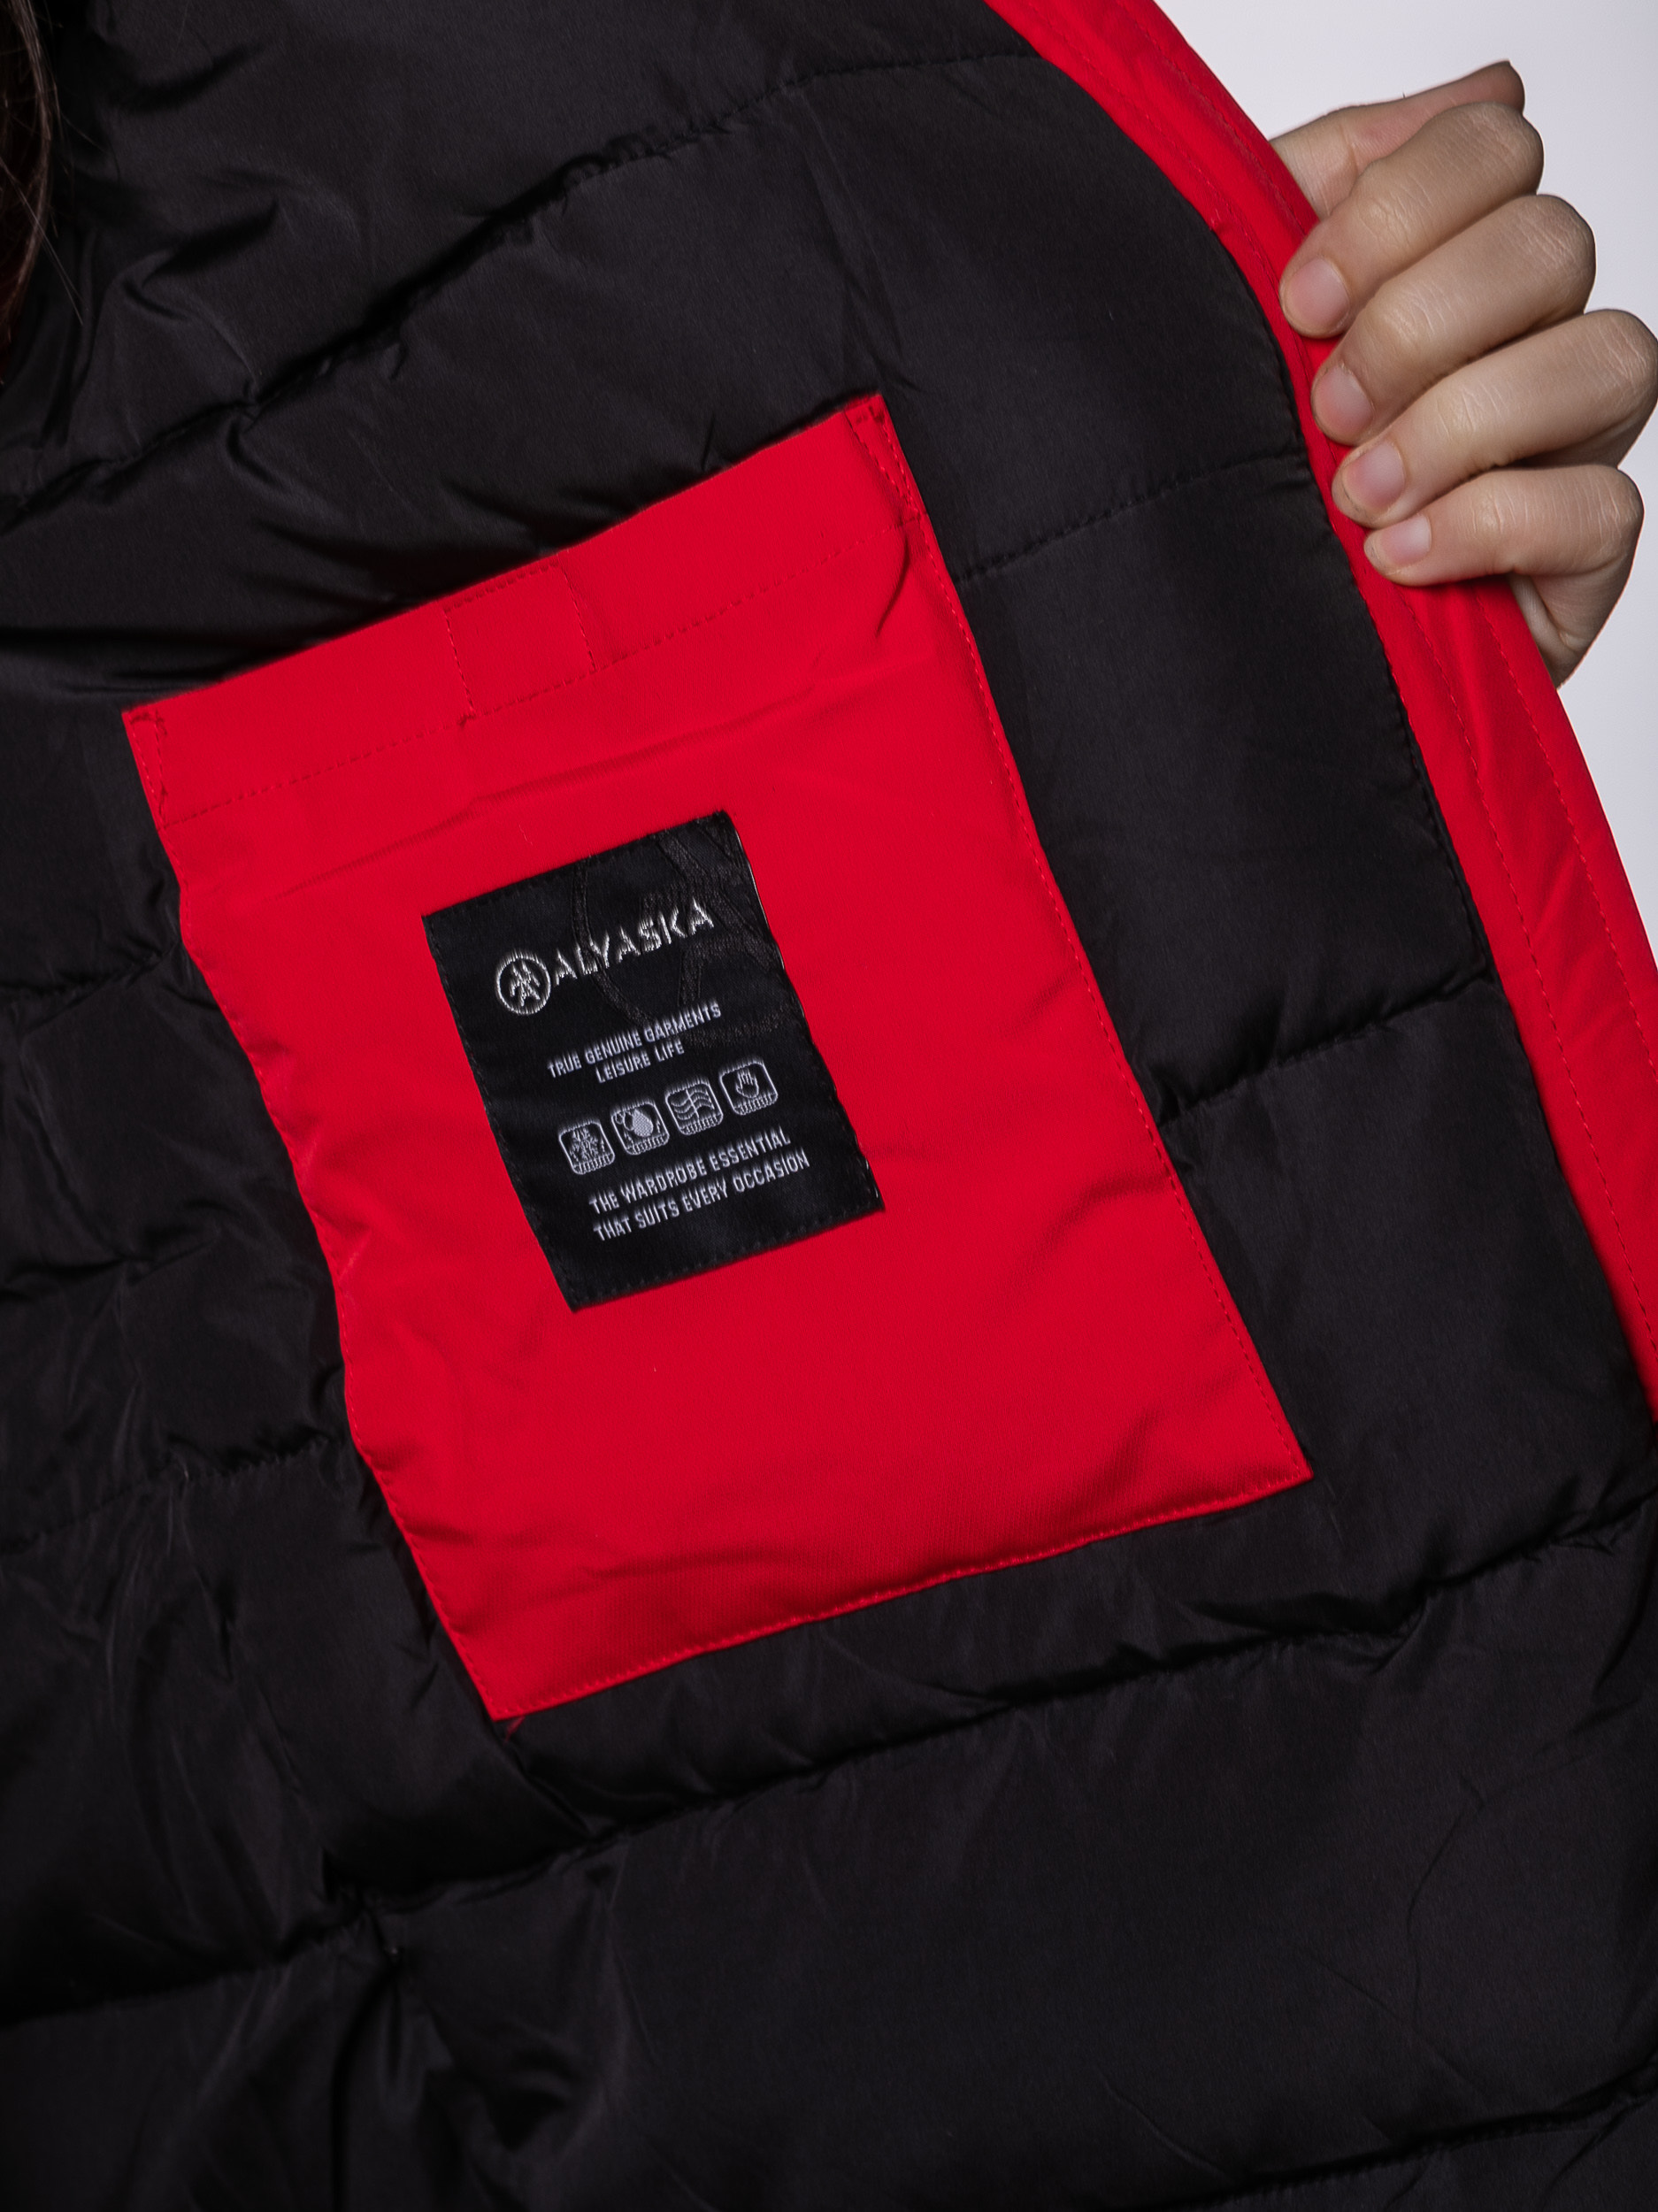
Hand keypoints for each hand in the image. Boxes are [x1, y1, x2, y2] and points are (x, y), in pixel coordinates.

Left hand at [1273, 65, 1656, 683]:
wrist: (1214, 642)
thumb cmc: (1232, 473)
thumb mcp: (1240, 314)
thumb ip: (1321, 183)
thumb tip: (1487, 82)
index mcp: (1448, 257)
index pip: (1496, 146)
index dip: (1403, 206)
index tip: (1299, 300)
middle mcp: (1524, 334)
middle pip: (1552, 243)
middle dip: (1423, 322)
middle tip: (1328, 407)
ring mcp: (1565, 442)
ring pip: (1607, 356)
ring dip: (1464, 420)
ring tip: (1360, 493)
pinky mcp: (1577, 557)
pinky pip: (1599, 504)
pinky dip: (1489, 521)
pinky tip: (1399, 554)